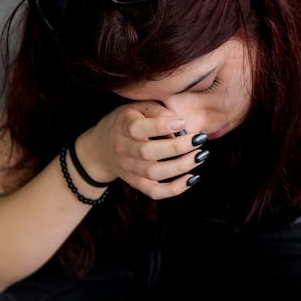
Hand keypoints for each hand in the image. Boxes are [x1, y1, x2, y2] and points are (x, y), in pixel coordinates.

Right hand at [76, 101, 207, 200]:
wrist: (99, 149)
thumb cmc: (124, 123)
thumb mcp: (135, 108)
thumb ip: (157, 111)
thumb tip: (180, 122)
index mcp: (122, 126)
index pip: (138, 129)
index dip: (161, 126)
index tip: (182, 122)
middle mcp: (123, 149)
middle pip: (148, 152)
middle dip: (177, 147)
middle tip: (199, 140)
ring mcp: (129, 169)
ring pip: (153, 173)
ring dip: (180, 166)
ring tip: (200, 156)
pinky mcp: (136, 183)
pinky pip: (154, 192)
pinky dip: (174, 189)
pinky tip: (192, 178)